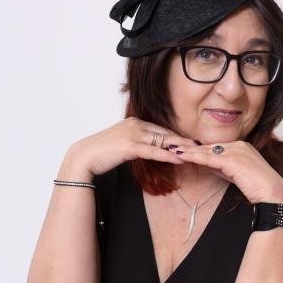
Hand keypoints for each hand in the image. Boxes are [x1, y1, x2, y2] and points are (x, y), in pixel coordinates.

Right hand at [61, 117, 194, 178]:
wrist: (84, 156)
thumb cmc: (101, 152)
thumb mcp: (121, 143)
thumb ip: (135, 142)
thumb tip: (146, 148)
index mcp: (134, 122)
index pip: (159, 129)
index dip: (174, 136)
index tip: (187, 141)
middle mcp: (135, 125)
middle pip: (164, 133)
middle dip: (182, 140)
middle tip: (198, 145)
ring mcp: (133, 134)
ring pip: (162, 141)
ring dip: (179, 148)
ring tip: (194, 153)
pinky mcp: (130, 146)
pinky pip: (154, 152)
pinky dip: (168, 155)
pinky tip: (179, 159)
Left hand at [169, 140, 282, 203]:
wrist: (272, 193)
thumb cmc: (257, 186)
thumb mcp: (236, 174)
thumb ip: (223, 167)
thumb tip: (207, 165)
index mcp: (241, 146)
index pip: (215, 146)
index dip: (199, 148)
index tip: (185, 148)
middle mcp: (238, 145)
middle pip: (209, 146)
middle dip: (191, 147)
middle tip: (174, 145)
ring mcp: (236, 151)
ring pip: (207, 151)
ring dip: (189, 150)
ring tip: (174, 149)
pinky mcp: (233, 159)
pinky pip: (209, 158)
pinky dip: (195, 156)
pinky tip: (184, 156)